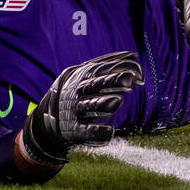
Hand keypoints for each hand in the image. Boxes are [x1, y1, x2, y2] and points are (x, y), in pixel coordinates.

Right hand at [22, 50, 143, 163]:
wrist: (48, 115)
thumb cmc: (77, 91)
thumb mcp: (87, 75)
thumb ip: (110, 66)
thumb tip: (134, 56)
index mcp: (83, 76)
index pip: (104, 69)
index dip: (122, 70)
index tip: (140, 74)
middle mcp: (78, 91)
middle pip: (96, 84)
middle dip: (112, 81)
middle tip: (130, 80)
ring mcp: (74, 110)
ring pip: (88, 106)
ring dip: (102, 104)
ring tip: (117, 102)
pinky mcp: (72, 128)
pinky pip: (84, 131)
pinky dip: (95, 132)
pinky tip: (109, 133)